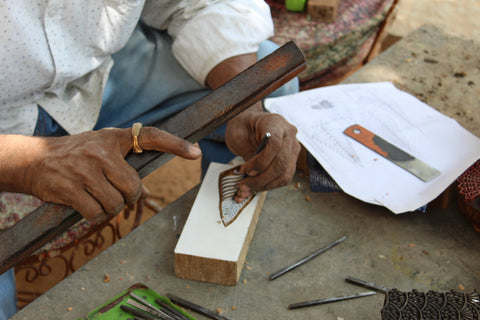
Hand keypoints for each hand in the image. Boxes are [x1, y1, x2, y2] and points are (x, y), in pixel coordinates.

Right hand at [19, 127, 200, 219]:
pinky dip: (94, 215)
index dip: (175, 144)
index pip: (151, 136)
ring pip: (115, 204)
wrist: (34, 159)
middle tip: (114, 193)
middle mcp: (102, 151)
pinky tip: (84, 204)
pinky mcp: (71, 188)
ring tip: (95, 196)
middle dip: (127, 197)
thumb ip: (124, 158)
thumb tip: (145, 191)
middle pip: (133, 187)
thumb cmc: (76, 154)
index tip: (195, 152)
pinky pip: (96, 214)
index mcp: (114, 138)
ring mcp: (85, 170)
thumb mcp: (101, 145)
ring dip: (109, 208)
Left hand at [225, 104, 299, 201]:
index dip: (261, 161)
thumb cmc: (243, 126)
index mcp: (275, 123)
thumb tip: (249, 179)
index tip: (246, 170)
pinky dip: (268, 185)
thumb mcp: (238, 135)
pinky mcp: (291, 160)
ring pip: (285, 174)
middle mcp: (288, 135)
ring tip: (247, 188)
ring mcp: (293, 148)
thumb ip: (247, 154)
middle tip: (243, 185)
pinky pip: (283, 177)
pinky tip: (254, 187)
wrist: (248, 124)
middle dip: (262, 178)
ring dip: (265, 185)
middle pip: (282, 162)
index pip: (275, 144)